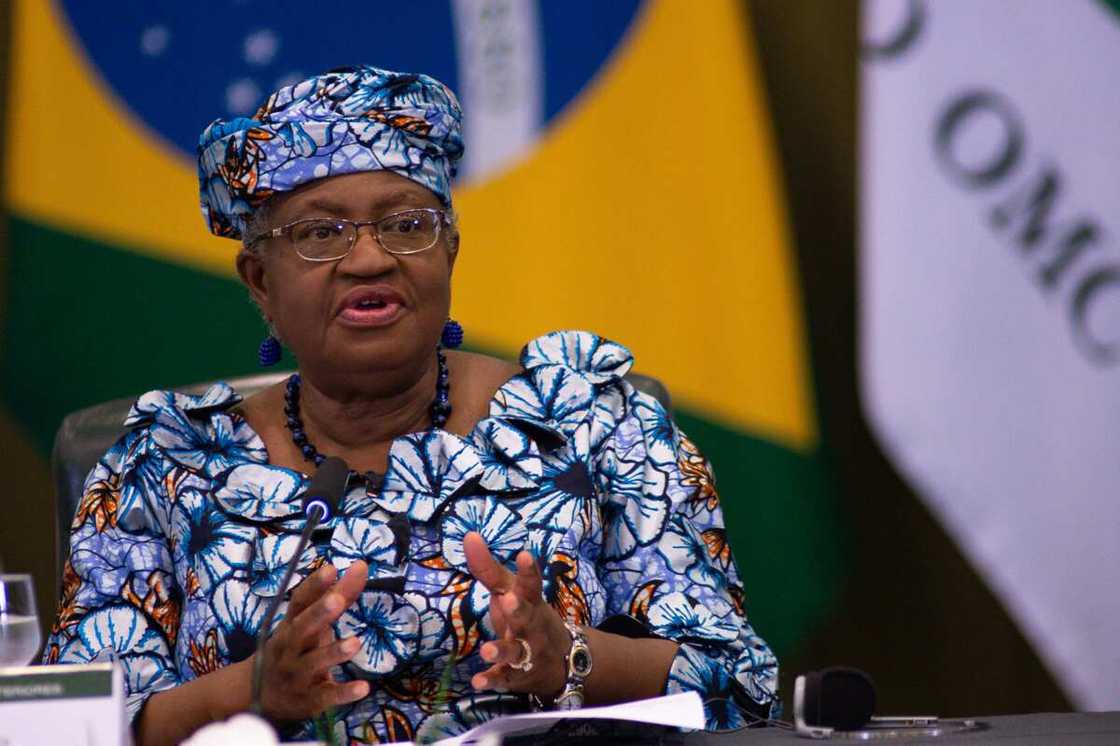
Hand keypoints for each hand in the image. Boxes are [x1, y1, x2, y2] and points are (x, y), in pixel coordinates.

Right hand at [252, 560, 370, 722]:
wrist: (260, 694)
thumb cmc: (294, 648)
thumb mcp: (311, 621)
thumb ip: (339, 594)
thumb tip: (361, 565)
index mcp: (291, 625)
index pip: (299, 602)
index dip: (313, 586)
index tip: (331, 568)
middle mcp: (290, 648)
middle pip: (301, 630)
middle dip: (318, 615)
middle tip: (337, 600)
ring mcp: (297, 674)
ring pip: (313, 663)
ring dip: (333, 653)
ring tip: (356, 642)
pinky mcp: (309, 699)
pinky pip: (326, 696)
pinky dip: (344, 693)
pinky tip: (364, 687)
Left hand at [463, 532, 571, 698]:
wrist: (564, 660)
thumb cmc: (527, 615)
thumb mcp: (511, 590)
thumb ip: (488, 567)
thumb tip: (469, 535)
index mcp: (531, 602)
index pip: (532, 584)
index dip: (529, 571)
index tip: (525, 555)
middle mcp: (531, 626)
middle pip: (527, 618)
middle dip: (519, 610)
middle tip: (509, 600)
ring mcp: (526, 653)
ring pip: (516, 652)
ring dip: (502, 650)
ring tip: (487, 649)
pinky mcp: (516, 676)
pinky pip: (504, 679)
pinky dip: (492, 680)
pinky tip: (477, 682)